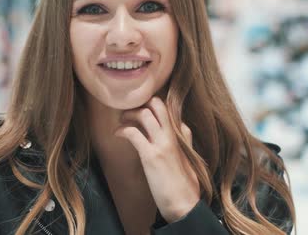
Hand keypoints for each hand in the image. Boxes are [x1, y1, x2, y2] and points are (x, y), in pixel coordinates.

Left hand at [114, 96, 200, 222]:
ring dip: (129, 114)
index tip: (142, 109)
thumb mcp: (190, 158)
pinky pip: (134, 133)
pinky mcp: (151, 156)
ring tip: (122, 119)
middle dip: (142, 102)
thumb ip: (186, 142)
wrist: (185, 205)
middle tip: (130, 110)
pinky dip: (122, 130)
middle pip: (158, 105)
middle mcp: (173, 137)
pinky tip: (117, 134)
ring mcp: (162, 145)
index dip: (154, 106)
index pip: (170, 110)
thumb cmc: (186, 186)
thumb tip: (183, 129)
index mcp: (182, 137)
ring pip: (145, 114)